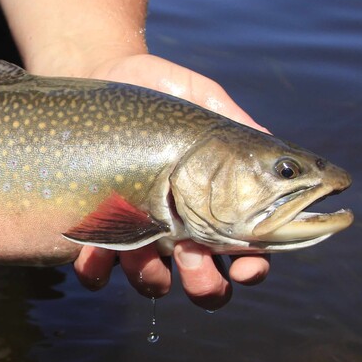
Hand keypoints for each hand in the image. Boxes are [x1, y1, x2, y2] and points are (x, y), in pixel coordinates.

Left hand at [71, 54, 270, 308]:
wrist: (104, 76)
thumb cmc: (163, 90)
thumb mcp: (203, 98)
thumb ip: (235, 123)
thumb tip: (268, 144)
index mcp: (217, 206)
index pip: (248, 252)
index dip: (254, 268)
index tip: (248, 267)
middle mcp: (181, 230)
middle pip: (205, 284)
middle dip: (204, 285)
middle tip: (194, 257)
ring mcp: (137, 236)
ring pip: (153, 282)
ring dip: (152, 277)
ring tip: (143, 248)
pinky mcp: (95, 233)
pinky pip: (95, 272)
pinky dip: (95, 268)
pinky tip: (93, 247)